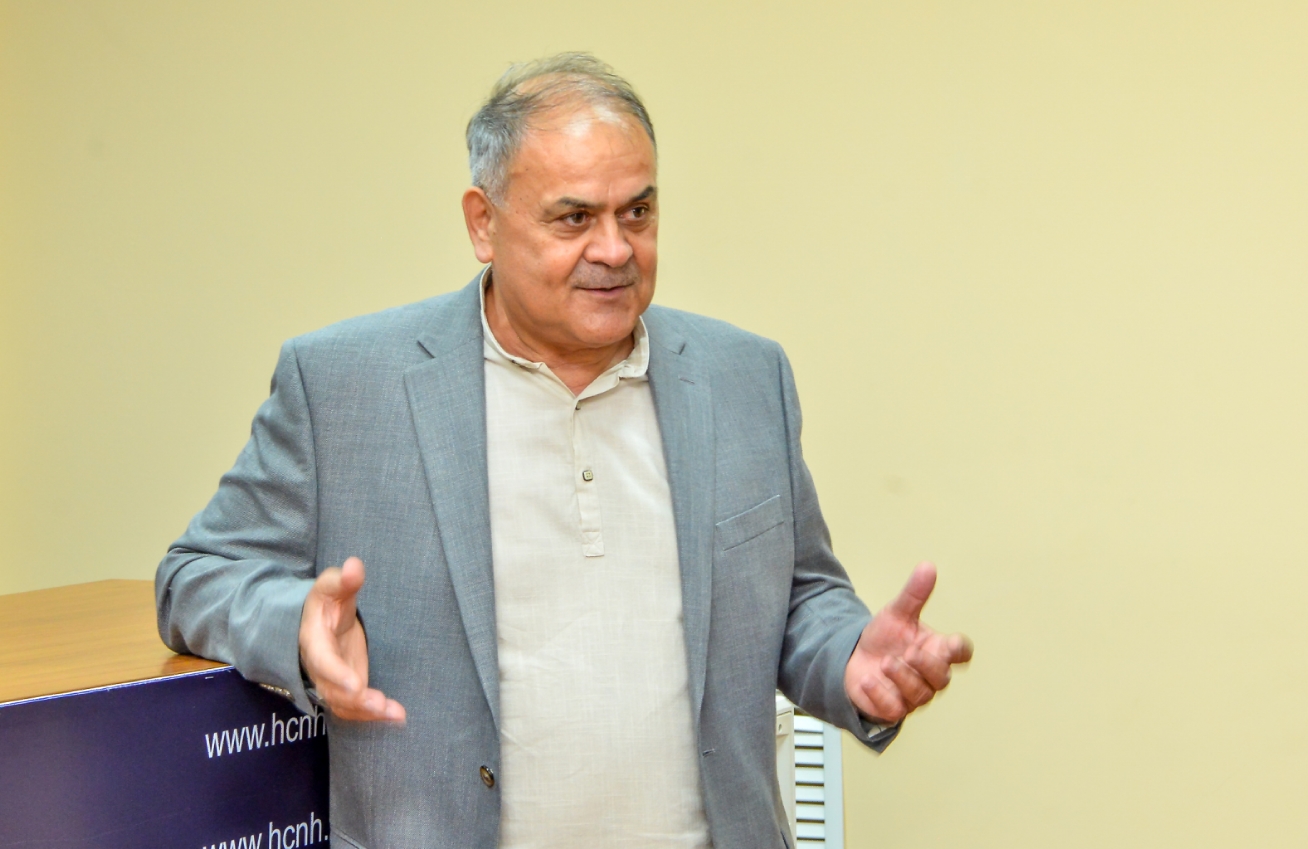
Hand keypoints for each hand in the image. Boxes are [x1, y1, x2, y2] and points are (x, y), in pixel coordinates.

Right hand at [298, 556, 405, 722]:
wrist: (319, 622)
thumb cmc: (326, 603)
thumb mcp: (331, 588)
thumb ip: (342, 581)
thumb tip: (355, 566)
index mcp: (314, 641)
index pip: (322, 660)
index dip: (337, 673)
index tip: (356, 684)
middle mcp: (320, 667)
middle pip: (333, 690)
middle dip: (355, 699)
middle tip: (378, 703)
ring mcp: (333, 682)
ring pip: (345, 705)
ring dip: (367, 712)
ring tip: (394, 714)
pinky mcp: (346, 690)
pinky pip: (356, 708)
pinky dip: (375, 716)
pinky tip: (397, 717)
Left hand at [844, 562, 972, 724]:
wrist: (852, 660)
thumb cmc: (883, 640)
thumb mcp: (896, 614)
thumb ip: (913, 594)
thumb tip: (927, 566)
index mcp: (936, 650)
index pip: (961, 652)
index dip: (958, 649)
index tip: (950, 642)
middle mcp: (929, 675)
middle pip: (942, 677)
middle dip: (927, 665)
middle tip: (908, 652)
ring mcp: (913, 695)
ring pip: (920, 694)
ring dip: (902, 677)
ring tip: (884, 662)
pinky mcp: (893, 709)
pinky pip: (894, 708)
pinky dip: (880, 694)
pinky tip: (867, 681)